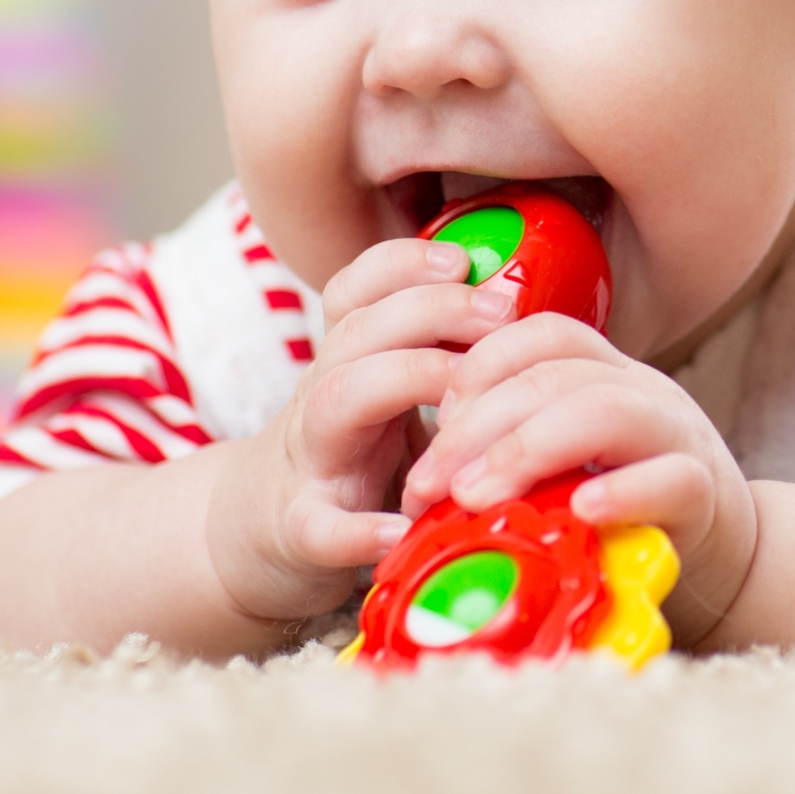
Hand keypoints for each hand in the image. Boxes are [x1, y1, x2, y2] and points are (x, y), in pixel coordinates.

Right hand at [205, 237, 521, 623]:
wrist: (259, 534)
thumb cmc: (351, 455)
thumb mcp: (387, 394)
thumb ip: (440, 355)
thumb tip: (535, 317)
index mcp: (349, 361)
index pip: (358, 291)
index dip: (404, 265)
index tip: (464, 260)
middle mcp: (323, 397)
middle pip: (357, 332)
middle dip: (430, 310)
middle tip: (502, 313)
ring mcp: (309, 462)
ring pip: (332, 402)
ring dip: (401, 384)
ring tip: (465, 399)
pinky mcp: (302, 531)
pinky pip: (320, 526)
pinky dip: (356, 530)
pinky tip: (399, 532)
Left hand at [398, 314, 757, 646]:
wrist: (733, 564)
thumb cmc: (626, 521)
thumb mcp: (568, 472)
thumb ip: (518, 458)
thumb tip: (427, 479)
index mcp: (606, 375)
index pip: (539, 335)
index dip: (478, 368)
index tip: (433, 424)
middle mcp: (643, 392)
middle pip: (555, 373)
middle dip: (479, 425)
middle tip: (429, 483)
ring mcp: (679, 438)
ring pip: (607, 409)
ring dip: (529, 447)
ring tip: (476, 496)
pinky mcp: (706, 498)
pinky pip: (670, 478)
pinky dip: (623, 490)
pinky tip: (581, 511)